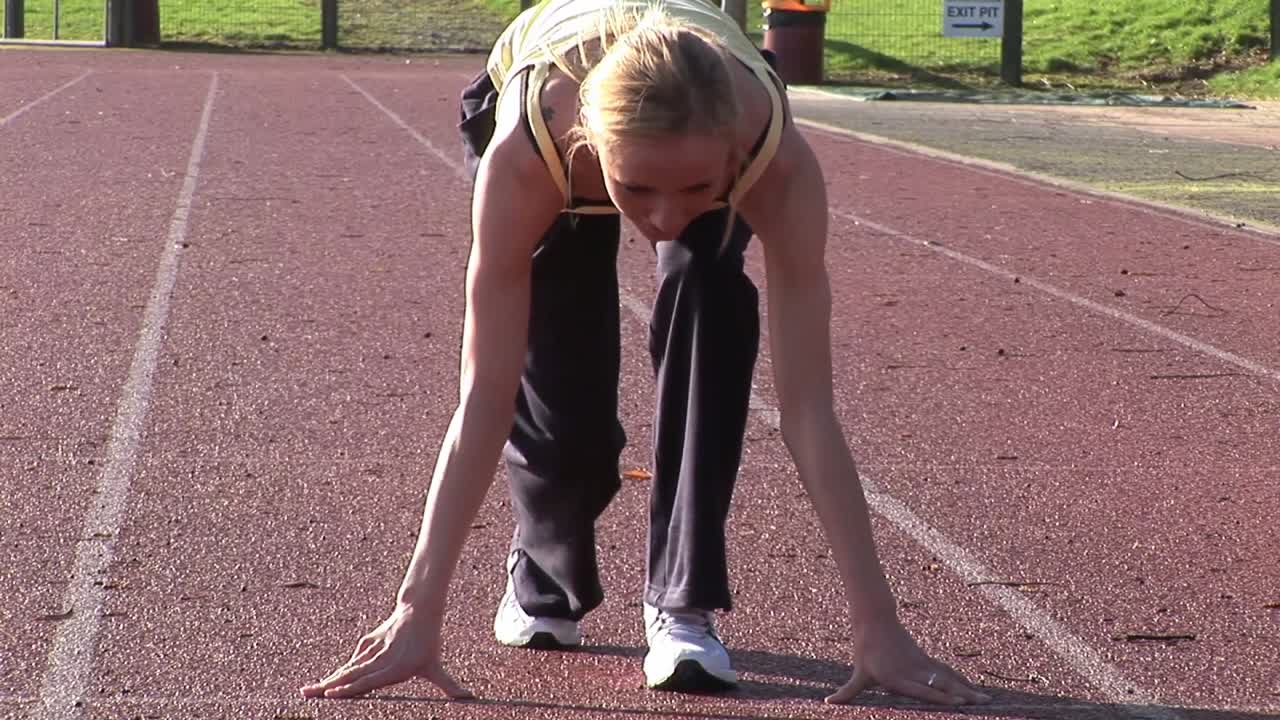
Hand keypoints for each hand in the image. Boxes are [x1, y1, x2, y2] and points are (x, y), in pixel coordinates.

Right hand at [299, 604, 473, 699]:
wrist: (418, 612)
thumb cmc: (427, 643)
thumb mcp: (435, 666)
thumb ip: (448, 685)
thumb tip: (469, 697)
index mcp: (392, 668)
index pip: (367, 680)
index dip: (349, 688)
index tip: (331, 692)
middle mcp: (378, 660)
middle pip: (350, 675)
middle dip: (328, 686)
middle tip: (308, 694)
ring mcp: (370, 651)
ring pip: (347, 667)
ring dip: (329, 679)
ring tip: (309, 690)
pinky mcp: (366, 644)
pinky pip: (352, 659)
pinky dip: (340, 669)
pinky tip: (329, 679)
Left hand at [825, 620, 990, 705]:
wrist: (875, 621)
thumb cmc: (866, 650)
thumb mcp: (858, 674)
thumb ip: (848, 691)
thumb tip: (828, 701)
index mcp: (898, 678)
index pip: (923, 690)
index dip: (941, 696)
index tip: (959, 702)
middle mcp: (914, 671)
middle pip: (942, 684)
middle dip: (962, 695)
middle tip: (982, 703)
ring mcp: (922, 664)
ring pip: (949, 677)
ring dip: (967, 688)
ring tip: (986, 700)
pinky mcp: (926, 659)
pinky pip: (947, 671)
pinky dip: (961, 680)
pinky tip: (973, 689)